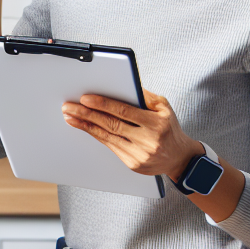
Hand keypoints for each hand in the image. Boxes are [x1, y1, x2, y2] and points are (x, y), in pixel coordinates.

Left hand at [60, 89, 201, 179]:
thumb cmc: (169, 129)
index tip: (85, 99)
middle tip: (69, 107)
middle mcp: (147, 140)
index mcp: (155, 124)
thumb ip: (144, 96)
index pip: (124, 112)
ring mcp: (138, 154)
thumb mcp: (164, 107)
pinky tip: (85, 128)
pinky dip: (96, 135)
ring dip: (86, 126)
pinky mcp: (132, 164)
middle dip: (87, 115)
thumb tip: (123, 85)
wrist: (179, 158)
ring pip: (107, 137)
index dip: (103, 105)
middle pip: (111, 125)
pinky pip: (110, 146)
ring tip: (70, 117)